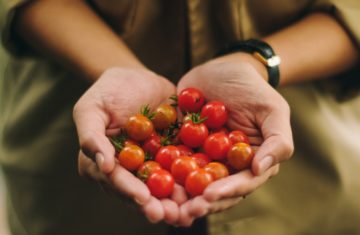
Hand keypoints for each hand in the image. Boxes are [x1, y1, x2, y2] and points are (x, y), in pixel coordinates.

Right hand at [73, 67, 181, 223]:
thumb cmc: (109, 91)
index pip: (116, 180)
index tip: (143, 198)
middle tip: (170, 215)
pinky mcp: (171, 155)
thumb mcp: (91, 108)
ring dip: (176, 201)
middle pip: (141, 192)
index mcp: (105, 163)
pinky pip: (182, 169)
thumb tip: (103, 166)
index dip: (129, 190)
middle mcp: (128, 170)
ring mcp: (151, 164)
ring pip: (163, 187)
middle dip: (155, 205)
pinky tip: (205, 188)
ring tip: (190, 210)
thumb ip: (91, 136)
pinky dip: (192, 180)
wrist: (138, 78)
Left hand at [176, 53, 293, 224]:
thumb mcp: (272, 110)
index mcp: (250, 162)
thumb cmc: (252, 88)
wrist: (223, 68)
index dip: (226, 192)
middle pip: (214, 190)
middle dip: (199, 202)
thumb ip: (277, 141)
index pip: (241, 183)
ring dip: (179, 195)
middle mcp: (226, 165)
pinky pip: (171, 161)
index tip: (209, 196)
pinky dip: (162, 171)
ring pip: (191, 182)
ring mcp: (202, 157)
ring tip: (165, 205)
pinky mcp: (182, 146)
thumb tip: (260, 169)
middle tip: (184, 211)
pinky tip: (150, 178)